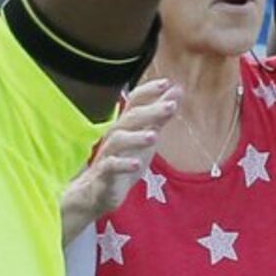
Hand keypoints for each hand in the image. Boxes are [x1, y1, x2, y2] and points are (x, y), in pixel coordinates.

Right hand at [61, 80, 179, 237]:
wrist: (97, 192)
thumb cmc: (123, 160)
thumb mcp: (146, 137)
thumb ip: (160, 116)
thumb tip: (177, 90)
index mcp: (125, 125)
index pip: (134, 102)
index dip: (148, 92)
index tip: (166, 83)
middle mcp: (115, 135)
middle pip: (130, 118)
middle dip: (150, 111)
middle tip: (171, 106)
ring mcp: (108, 154)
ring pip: (118, 140)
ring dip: (136, 137)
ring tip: (154, 136)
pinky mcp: (104, 174)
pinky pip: (110, 166)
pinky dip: (123, 164)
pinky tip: (136, 164)